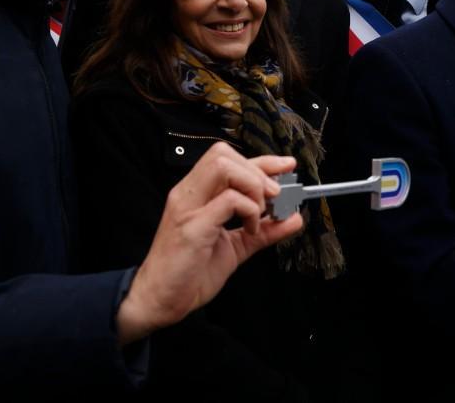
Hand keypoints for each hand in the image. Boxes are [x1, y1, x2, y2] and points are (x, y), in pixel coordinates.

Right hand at [115, 143, 303, 343]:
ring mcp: (187, 207)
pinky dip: (249, 210)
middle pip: (223, 154)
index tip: (287, 167)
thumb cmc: (190, 274)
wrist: (160, 300)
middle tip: (274, 197)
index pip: (228, 159)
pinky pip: (228, 200)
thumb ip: (264, 231)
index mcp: (195, 194)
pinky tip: (251, 229)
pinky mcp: (192, 226)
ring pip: (223, 167)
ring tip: (261, 212)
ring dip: (253, 185)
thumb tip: (293, 218)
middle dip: (258, 170)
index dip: (262, 160)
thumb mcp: (236, 247)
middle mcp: (188, 194)